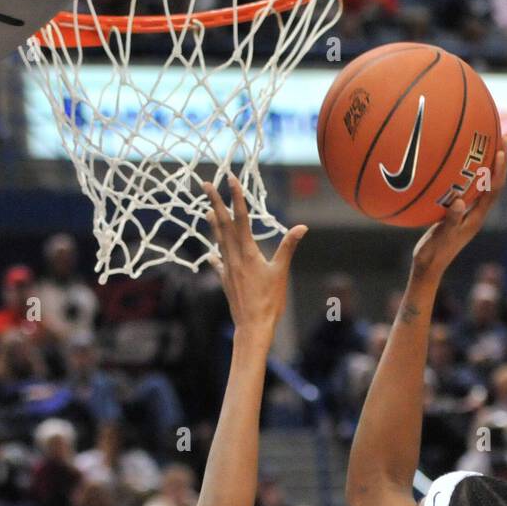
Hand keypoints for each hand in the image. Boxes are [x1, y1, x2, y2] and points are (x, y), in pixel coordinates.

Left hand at [204, 174, 307, 331]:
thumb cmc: (269, 302)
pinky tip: (211, 254)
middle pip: (222, 224)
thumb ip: (288, 247)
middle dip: (214, 202)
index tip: (230, 179)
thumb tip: (301, 228)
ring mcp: (227, 269)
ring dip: (213, 223)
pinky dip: (215, 255)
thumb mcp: (281, 273)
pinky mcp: (226, 281)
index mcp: (248, 252)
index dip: (236, 197)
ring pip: (218, 240)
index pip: (241, 218)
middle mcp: (233, 257)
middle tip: (205, 184)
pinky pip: (219, 263)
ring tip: (207, 210)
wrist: (252, 327)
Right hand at [411, 143, 506, 280]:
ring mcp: (467, 214)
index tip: (501, 149)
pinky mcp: (458, 215)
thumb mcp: (440, 237)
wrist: (428, 269)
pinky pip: (468, 190)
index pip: (493, 190)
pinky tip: (459, 165)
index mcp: (475, 218)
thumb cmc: (433, 254)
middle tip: (503, 137)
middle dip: (501, 161)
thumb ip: (450, 220)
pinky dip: (470, 175)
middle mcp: (476, 214)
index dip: (499, 170)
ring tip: (488, 144)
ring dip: (489, 166)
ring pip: (483, 186)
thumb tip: (459, 201)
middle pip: (494, 184)